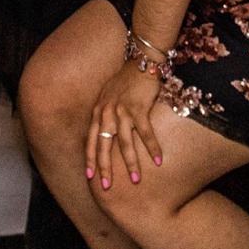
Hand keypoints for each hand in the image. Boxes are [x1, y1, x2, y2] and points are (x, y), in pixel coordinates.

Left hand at [87, 62, 164, 190]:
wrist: (140, 62)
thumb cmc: (126, 80)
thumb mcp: (108, 96)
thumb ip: (105, 114)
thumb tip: (106, 133)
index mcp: (99, 111)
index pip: (92, 139)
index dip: (90, 159)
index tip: (90, 177)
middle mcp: (107, 112)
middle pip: (104, 145)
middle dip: (105, 167)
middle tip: (107, 187)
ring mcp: (123, 110)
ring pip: (125, 143)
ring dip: (131, 163)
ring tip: (135, 180)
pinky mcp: (139, 108)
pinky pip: (146, 132)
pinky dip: (152, 147)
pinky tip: (158, 160)